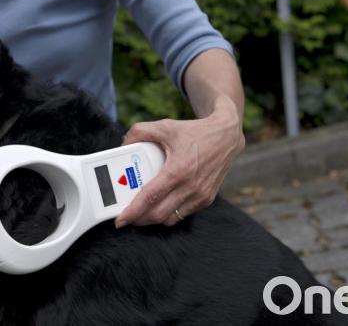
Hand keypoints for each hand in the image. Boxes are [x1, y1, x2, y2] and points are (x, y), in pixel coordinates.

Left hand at [114, 96, 244, 226]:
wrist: (226, 136)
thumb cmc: (195, 132)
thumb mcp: (165, 126)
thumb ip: (140, 132)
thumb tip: (123, 144)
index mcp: (178, 170)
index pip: (150, 197)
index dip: (133, 211)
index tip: (120, 220)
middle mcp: (191, 186)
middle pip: (158, 214)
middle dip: (139, 219)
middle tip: (127, 216)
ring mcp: (200, 195)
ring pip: (170, 218)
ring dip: (153, 219)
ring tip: (142, 211)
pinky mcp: (207, 199)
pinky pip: (182, 214)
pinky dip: (169, 214)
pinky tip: (160, 205)